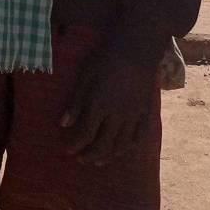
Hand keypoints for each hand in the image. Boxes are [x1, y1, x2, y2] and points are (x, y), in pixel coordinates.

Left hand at [60, 44, 158, 166]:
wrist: (136, 48)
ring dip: (108, 155)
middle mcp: (117, 116)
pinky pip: (139, 136)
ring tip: (99, 161)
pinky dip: (130, 146)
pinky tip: (123, 149)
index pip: (85, 134)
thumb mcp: (85, 76)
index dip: (75, 145)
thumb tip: (63, 124)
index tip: (67, 151)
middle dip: (90, 155)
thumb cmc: (105, 58)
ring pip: (121, 144)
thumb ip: (76, 102)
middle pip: (103, 144)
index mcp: (99, 106)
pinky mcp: (146, 112)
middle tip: (81, 159)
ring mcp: (134, 115)